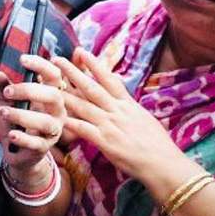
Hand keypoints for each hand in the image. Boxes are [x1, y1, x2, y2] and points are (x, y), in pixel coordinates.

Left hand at [0, 53, 67, 187]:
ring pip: (45, 122)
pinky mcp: (43, 148)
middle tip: (6, 91)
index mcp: (51, 94)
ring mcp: (52, 131)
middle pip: (54, 96)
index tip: (21, 59)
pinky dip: (23, 138)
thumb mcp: (6, 100)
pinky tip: (11, 134)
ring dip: (22, 115)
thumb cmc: (15, 119)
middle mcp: (57, 111)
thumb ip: (1, 86)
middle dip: (29, 90)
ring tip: (2, 112)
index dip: (41, 65)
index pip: (54, 75)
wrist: (16, 150)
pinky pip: (37, 143)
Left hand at [46, 49, 202, 192]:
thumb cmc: (157, 144)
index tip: (81, 52)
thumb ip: (130, 106)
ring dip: (66, 95)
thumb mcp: (144, 118)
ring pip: (84, 106)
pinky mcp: (106, 143)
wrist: (164, 163)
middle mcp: (118, 111)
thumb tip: (122, 96)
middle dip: (73, 73)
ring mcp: (111, 126)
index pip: (109, 79)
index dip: (94, 64)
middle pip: (92, 88)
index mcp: (128, 104)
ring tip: (50, 85)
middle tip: (57, 60)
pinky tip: (59, 118)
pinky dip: (72, 123)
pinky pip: (85, 130)